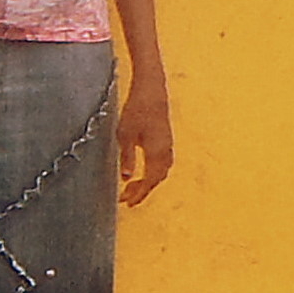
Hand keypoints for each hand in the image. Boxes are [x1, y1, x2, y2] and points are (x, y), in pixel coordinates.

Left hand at [117, 81, 174, 205]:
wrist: (151, 89)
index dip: (139, 194)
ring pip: (161, 171)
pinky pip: (163, 163)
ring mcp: (168, 144)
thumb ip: (127, 157)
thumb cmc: (137, 109)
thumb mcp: (125, 135)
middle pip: (156, 179)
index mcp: (156, 152)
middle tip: (126, 198)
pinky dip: (153, 172)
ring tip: (132, 188)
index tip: (127, 203)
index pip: (149, 181)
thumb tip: (127, 177)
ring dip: (148, 182)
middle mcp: (165, 151)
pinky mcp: (166, 139)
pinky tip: (143, 171)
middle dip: (142, 191)